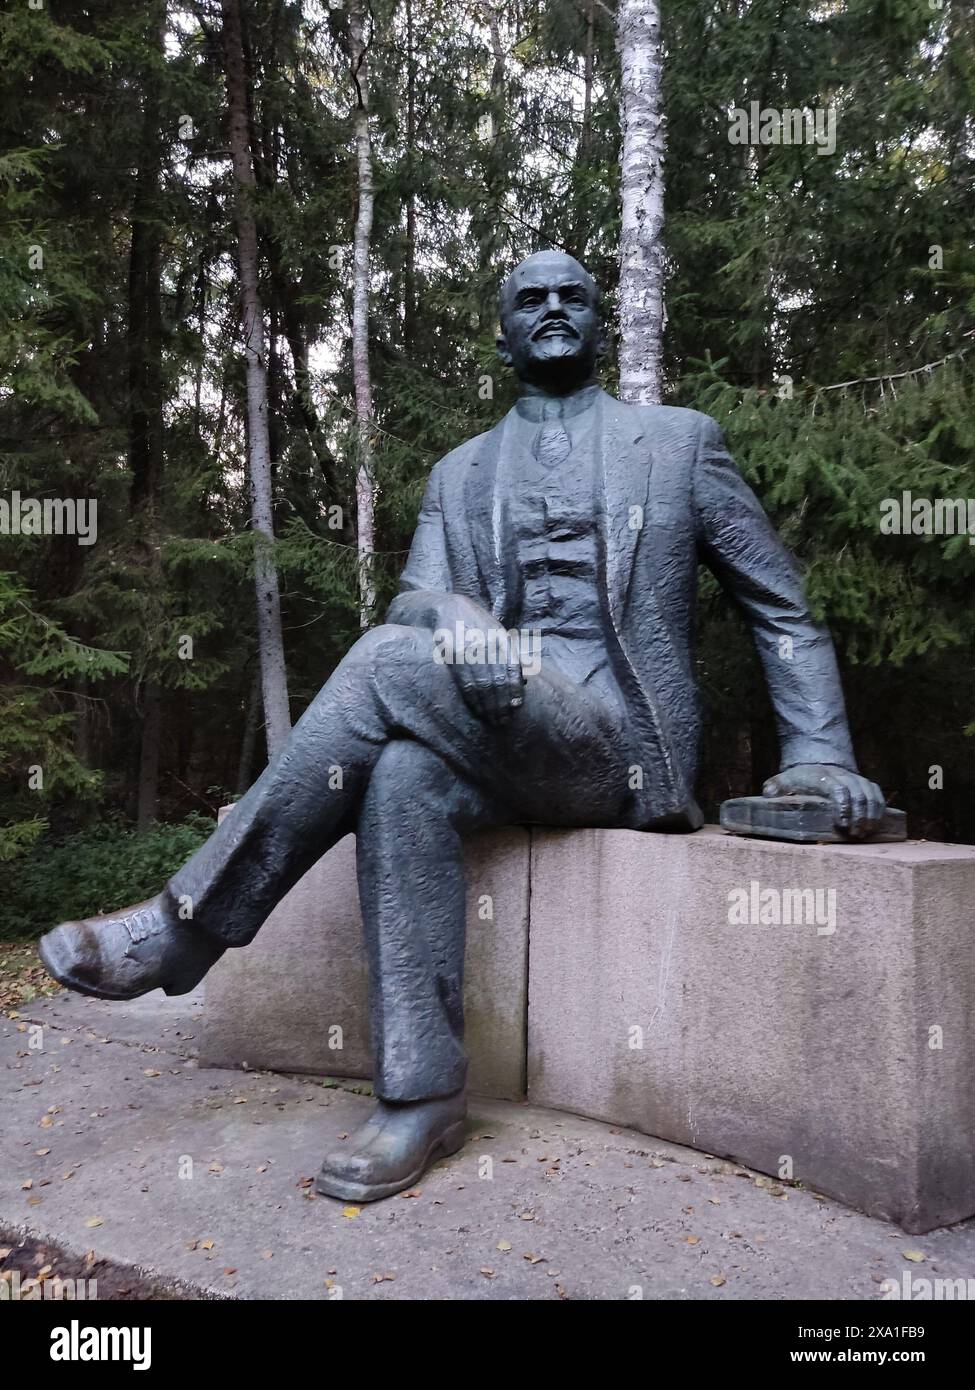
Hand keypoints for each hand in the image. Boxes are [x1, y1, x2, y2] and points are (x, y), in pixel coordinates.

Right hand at [448, 622, 526, 724]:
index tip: (517, 706)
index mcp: (500, 637)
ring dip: (488, 705)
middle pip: (497, 679)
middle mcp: (487, 644)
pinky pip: (465, 682)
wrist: (445, 608)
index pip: (512, 668)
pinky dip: (473, 699)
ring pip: (482, 684)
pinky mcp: (453, 655)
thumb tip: (527, 672)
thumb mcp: (496, 630)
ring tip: (493, 719)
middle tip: (504, 719)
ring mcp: (469, 650)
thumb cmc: (475, 622)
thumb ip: (511, 651)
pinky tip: (478, 710)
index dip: (514, 689)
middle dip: (502, 702)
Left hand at [762, 764, 885, 838]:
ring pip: (870, 794)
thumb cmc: (800, 778)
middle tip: (854, 835)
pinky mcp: (865, 783)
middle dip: (858, 816)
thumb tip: (768, 793)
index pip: (838, 789)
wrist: (817, 763)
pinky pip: (877, 794)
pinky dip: (879, 809)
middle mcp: (842, 775)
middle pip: (857, 794)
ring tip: (864, 833)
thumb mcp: (785, 780)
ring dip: (870, 815)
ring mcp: (855, 778)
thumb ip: (776, 786)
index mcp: (823, 775)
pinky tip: (875, 824)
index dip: (843, 807)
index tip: (841, 824)